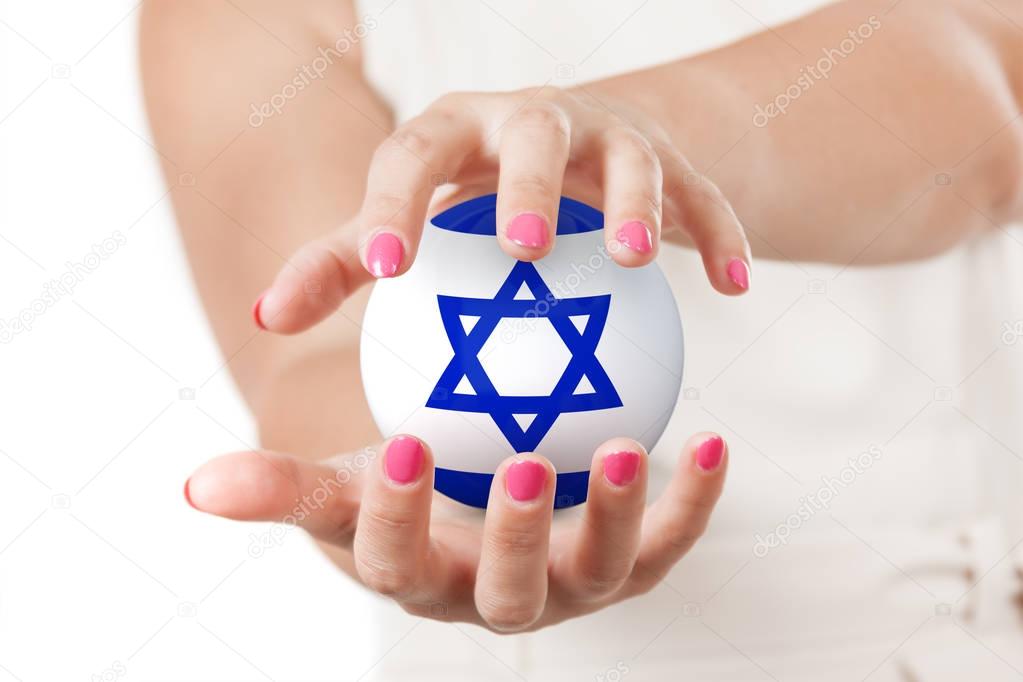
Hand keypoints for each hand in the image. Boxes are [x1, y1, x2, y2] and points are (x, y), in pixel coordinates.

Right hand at [184, 432, 727, 631]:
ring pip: (601, 572)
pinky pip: (669, 542)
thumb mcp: (347, 482)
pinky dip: (692, 502)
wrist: (479, 507)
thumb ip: (283, 488)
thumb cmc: (409, 489)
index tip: (403, 444)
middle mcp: (499, 599)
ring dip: (621, 516)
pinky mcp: (630, 565)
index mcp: (424, 580)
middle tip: (525, 464)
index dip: (396, 517)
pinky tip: (711, 442)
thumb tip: (195, 486)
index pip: (398, 564)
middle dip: (516, 537)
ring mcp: (571, 587)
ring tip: (634, 446)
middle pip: (508, 593)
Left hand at [252, 86, 751, 332]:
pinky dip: (721, 232)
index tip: (394, 270)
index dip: (400, 204)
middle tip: (523, 251)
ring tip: (639, 261)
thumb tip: (266, 318)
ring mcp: (605, 134)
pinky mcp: (669, 158)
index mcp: (452, 132)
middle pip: (529, 133)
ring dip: (635, 200)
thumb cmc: (467, 201)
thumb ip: (342, 262)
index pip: (413, 156)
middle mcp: (527, 120)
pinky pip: (701, 192)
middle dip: (528, 184)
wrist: (570, 153)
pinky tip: (735, 286)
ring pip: (627, 153)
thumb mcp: (406, 222)